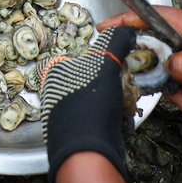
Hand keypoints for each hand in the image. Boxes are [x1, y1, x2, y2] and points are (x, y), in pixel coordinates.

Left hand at [35, 26, 138, 179]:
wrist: (87, 152)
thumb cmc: (90, 102)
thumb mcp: (104, 62)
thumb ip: (115, 41)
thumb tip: (126, 31)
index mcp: (55, 71)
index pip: (84, 54)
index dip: (106, 59)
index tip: (119, 64)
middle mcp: (57, 91)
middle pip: (97, 76)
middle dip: (116, 82)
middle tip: (124, 87)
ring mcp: (67, 113)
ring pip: (103, 97)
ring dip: (119, 100)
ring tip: (123, 107)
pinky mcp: (80, 132)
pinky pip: (104, 117)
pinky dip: (116, 118)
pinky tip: (120, 122)